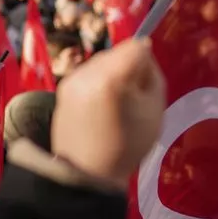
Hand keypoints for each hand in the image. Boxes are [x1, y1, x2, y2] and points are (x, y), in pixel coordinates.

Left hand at [51, 38, 165, 190]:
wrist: (87, 171)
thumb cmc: (127, 145)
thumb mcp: (154, 109)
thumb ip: (152, 75)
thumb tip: (144, 53)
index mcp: (111, 79)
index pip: (137, 47)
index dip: (146, 63)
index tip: (144, 85)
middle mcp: (87, 73)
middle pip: (118, 52)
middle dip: (128, 67)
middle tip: (131, 97)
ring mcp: (72, 79)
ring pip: (102, 60)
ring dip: (112, 73)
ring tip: (115, 103)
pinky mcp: (63, 86)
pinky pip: (88, 72)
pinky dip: (98, 81)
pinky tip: (100, 105)